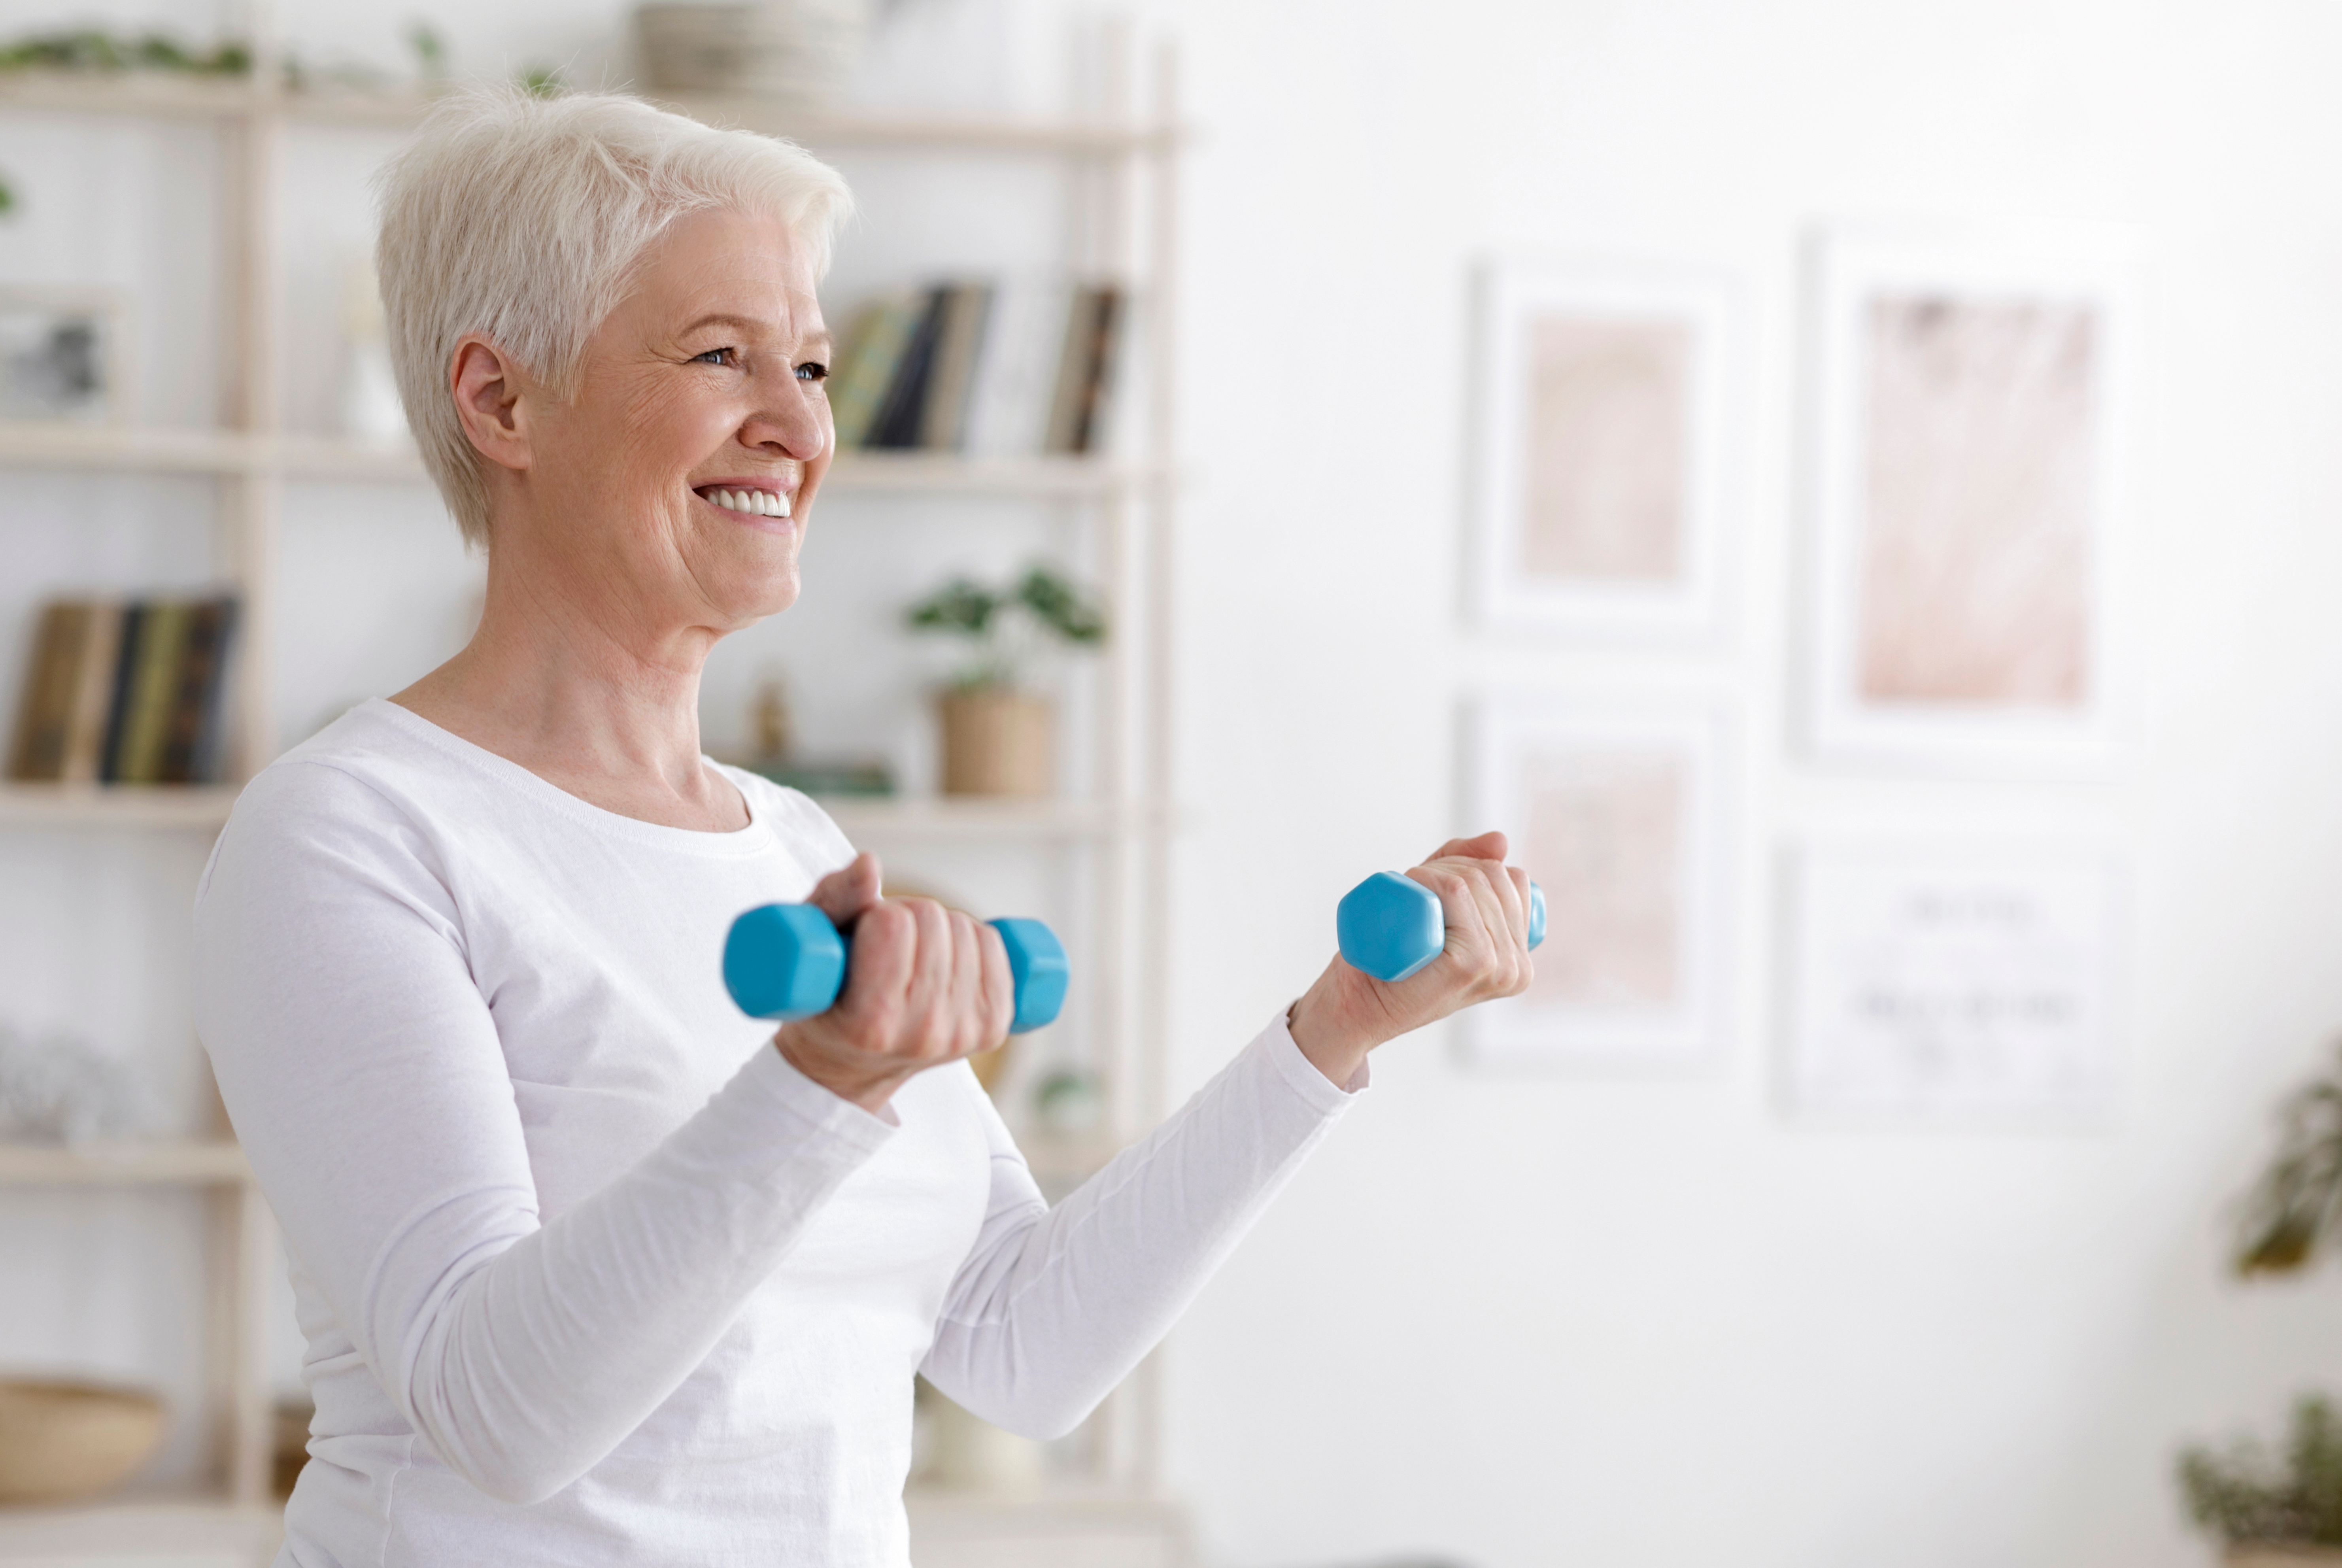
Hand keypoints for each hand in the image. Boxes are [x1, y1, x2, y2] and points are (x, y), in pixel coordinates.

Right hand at [771, 852, 1015, 1113]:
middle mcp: (922, 1035)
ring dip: (940, 928)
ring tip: (912, 956)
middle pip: (935, 921)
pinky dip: (971, 939)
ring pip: (967, 929)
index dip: (875, 915)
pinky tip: (945, 960)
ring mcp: (963, 1034)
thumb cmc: (823, 997)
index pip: (894, 924)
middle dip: (908, 916)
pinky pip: (995, 946)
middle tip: (886, 944)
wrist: (848, 1067)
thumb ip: (834, 898)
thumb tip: (871, 864)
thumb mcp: (812, 946)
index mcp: (870, 1023)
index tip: (861, 937)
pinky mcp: (994, 1027)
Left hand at [1286, 831, 1534, 1087]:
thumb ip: (1468, 872)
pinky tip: (1412, 896)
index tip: (1435, 886)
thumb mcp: (1438, 910)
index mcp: (1520, 958)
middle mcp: (1518, 967)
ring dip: (1431, 874)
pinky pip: (1456, 891)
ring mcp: (1499, 967)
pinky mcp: (1473, 962)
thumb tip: (1500, 839)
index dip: (1471, 867)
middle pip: (1494, 875)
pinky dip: (1428, 879)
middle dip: (1449, 867)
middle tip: (1415, 893)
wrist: (1357, 1006)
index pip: (1515, 879)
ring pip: (1471, 880)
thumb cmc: (1394, 959)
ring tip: (1411, 900)